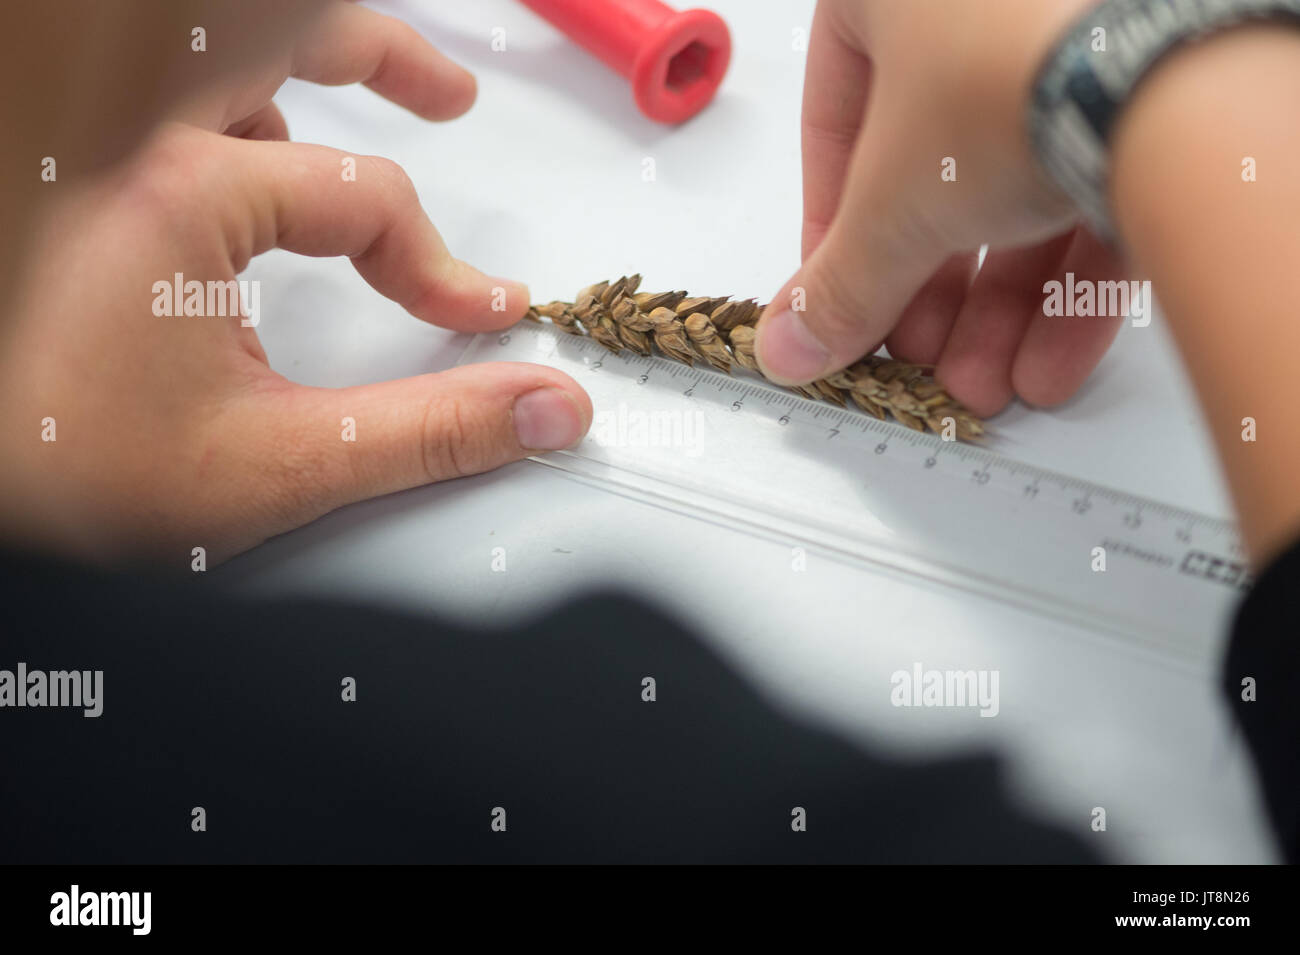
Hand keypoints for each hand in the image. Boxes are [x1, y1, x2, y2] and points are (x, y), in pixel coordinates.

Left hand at [0, 7, 590, 563]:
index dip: (442, 264)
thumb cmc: (61, 471)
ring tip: (364, 110)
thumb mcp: (280, 464)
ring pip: (214, 75)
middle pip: (277, 41)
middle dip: (379, 57)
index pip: (365, 198)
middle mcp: (121, 149)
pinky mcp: (65, 192)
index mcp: (177, 195)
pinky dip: (231, 126)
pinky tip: (255, 176)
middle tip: (447, 97)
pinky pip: (164, 122)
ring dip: (298, 83)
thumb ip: (431, 432)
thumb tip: (541, 405)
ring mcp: (83, 162)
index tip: (477, 314)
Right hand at [757, 0, 1125, 417]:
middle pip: (937, 168)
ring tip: (987, 382)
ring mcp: (1072, 38)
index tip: (843, 296)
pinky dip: (1070, 281)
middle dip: (929, 289)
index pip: (838, 118)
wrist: (1162, 79)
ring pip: (1020, 188)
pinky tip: (1051, 359)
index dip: (833, 226)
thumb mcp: (886, 209)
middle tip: (919, 355)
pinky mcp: (1156, 88)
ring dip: (998, 307)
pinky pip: (1096, 187)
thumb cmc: (1002, 82)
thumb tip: (791, 342)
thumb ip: (836, 284)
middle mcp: (984, 3)